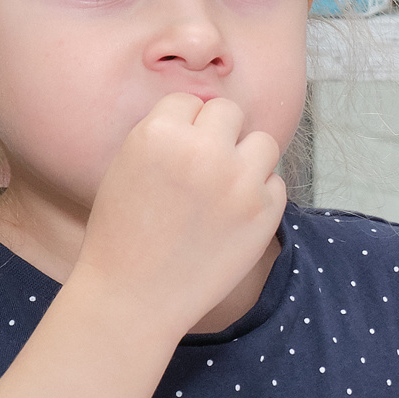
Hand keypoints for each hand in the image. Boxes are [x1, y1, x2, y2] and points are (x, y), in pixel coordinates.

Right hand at [73, 93, 284, 336]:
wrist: (133, 296)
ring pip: (263, 142)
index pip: (189, 101)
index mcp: (158, 133)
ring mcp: (239, 181)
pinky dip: (259, 196)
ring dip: (246, 160)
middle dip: (218, 135)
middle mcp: (203, 150)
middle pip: (229, 112)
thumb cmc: (123, 233)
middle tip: (201, 169)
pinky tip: (231, 217)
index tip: (174, 155)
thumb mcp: (128, 166)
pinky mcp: (266, 212)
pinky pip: (275, 183)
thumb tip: (207, 113)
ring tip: (222, 188)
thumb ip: (166, 135)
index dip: (182, 126)